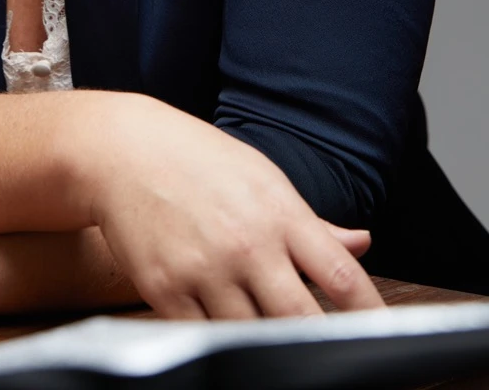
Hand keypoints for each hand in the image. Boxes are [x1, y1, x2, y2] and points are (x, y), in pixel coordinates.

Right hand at [85, 96, 385, 318]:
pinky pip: (203, 337)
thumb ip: (312, 221)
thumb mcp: (261, 177)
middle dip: (320, 345)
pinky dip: (219, 339)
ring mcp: (205, 270)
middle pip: (301, 321)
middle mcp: (246, 244)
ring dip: (266, 341)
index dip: (371, 314)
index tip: (385, 336)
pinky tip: (225, 327)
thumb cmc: (196, 159)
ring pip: (253, 337)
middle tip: (331, 357)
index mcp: (279, 212)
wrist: (122, 151)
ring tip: (271, 335)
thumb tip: (362, 244)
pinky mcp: (166, 291)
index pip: (341, 275)